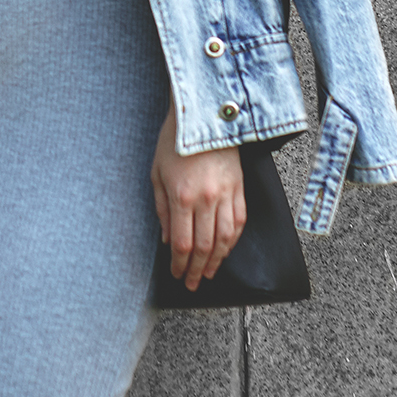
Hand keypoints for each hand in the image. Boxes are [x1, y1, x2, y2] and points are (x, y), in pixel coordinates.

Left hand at [151, 104, 245, 291]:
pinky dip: (233, 240)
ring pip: (225, 239)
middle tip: (192, 284)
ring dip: (217, 261)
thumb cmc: (174, 140)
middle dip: (196, 270)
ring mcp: (226, 193)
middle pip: (204, 247)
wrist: (205, 113)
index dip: (179, 265)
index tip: (176, 275)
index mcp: (182, 196)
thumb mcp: (156, 173)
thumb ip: (161, 208)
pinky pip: (240, 221)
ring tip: (209, 273)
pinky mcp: (240, 186)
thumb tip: (165, 238)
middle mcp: (206, 199)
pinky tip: (226, 249)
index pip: (182, 243)